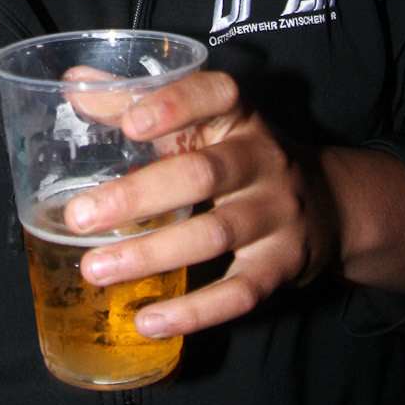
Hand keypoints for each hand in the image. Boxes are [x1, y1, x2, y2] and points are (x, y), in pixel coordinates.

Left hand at [62, 71, 339, 336]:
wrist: (330, 205)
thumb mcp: (205, 122)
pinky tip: (147, 320)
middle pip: (203, 173)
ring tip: (95, 269)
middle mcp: (264, 160)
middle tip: (79, 216)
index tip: (129, 124)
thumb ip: (138, 101)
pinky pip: (239, 292)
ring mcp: (277, 214)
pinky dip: (193, 312)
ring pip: (214, 235)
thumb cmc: (242, 155)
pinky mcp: (282, 265)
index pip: (217, 95)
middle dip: (137, 195)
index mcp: (240, 117)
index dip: (175, 105)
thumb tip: (74, 84)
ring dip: (150, 255)